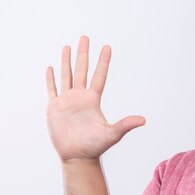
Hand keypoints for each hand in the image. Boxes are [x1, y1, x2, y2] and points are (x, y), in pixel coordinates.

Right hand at [45, 35, 144, 162]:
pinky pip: (52, 89)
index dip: (103, 62)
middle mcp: (80, 97)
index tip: (107, 47)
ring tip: (68, 46)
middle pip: (82, 70)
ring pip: (66, 76)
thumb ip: (125, 125)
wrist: (77, 156)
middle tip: (85, 37)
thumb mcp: (112, 134)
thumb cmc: (95, 147)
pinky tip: (50, 67)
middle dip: (83, 54)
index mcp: (93, 100)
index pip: (99, 76)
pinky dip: (51, 79)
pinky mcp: (54, 108)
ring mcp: (67, 101)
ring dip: (66, 61)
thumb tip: (143, 120)